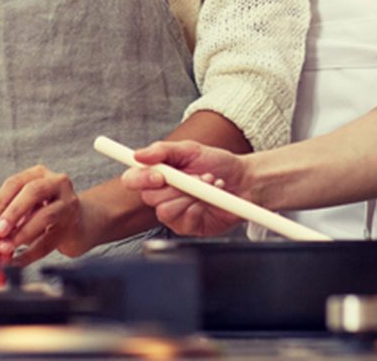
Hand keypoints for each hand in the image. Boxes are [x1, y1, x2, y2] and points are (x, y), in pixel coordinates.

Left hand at [0, 165, 90, 263]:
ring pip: (45, 216)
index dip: (0, 199)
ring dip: (22, 234)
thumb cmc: (46, 209)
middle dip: (13, 212)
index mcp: (39, 174)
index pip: (16, 182)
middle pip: (33, 192)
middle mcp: (56, 183)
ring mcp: (67, 204)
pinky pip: (49, 241)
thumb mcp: (28, 203)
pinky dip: (30, 254)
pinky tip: (16, 261)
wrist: (78, 222)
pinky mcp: (72, 226)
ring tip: (6, 247)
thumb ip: (9, 210)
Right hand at [122, 140, 249, 236]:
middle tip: (196, 176)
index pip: (133, 179)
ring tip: (207, 185)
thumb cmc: (217, 163)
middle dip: (175, 186)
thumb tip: (138, 155)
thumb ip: (162, 150)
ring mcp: (175, 213)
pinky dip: (199, 207)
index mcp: (158, 174)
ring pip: (165, 211)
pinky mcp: (189, 227)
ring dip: (189, 196)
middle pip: (149, 197)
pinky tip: (210, 199)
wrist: (243, 181)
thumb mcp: (190, 149)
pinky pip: (184, 221)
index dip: (141, 178)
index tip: (159, 176)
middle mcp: (162, 195)